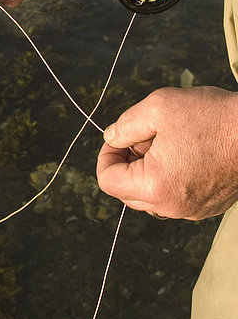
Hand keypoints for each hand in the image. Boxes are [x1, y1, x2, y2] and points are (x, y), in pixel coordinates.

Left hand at [96, 86, 237, 219]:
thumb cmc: (213, 118)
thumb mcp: (158, 107)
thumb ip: (125, 125)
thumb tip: (111, 138)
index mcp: (154, 186)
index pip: (107, 181)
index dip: (106, 156)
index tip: (118, 139)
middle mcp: (171, 207)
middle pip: (127, 192)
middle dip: (127, 163)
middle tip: (143, 137)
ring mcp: (191, 210)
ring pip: (151, 196)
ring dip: (148, 171)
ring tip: (167, 143)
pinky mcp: (207, 206)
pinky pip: (174, 197)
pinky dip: (170, 178)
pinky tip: (185, 153)